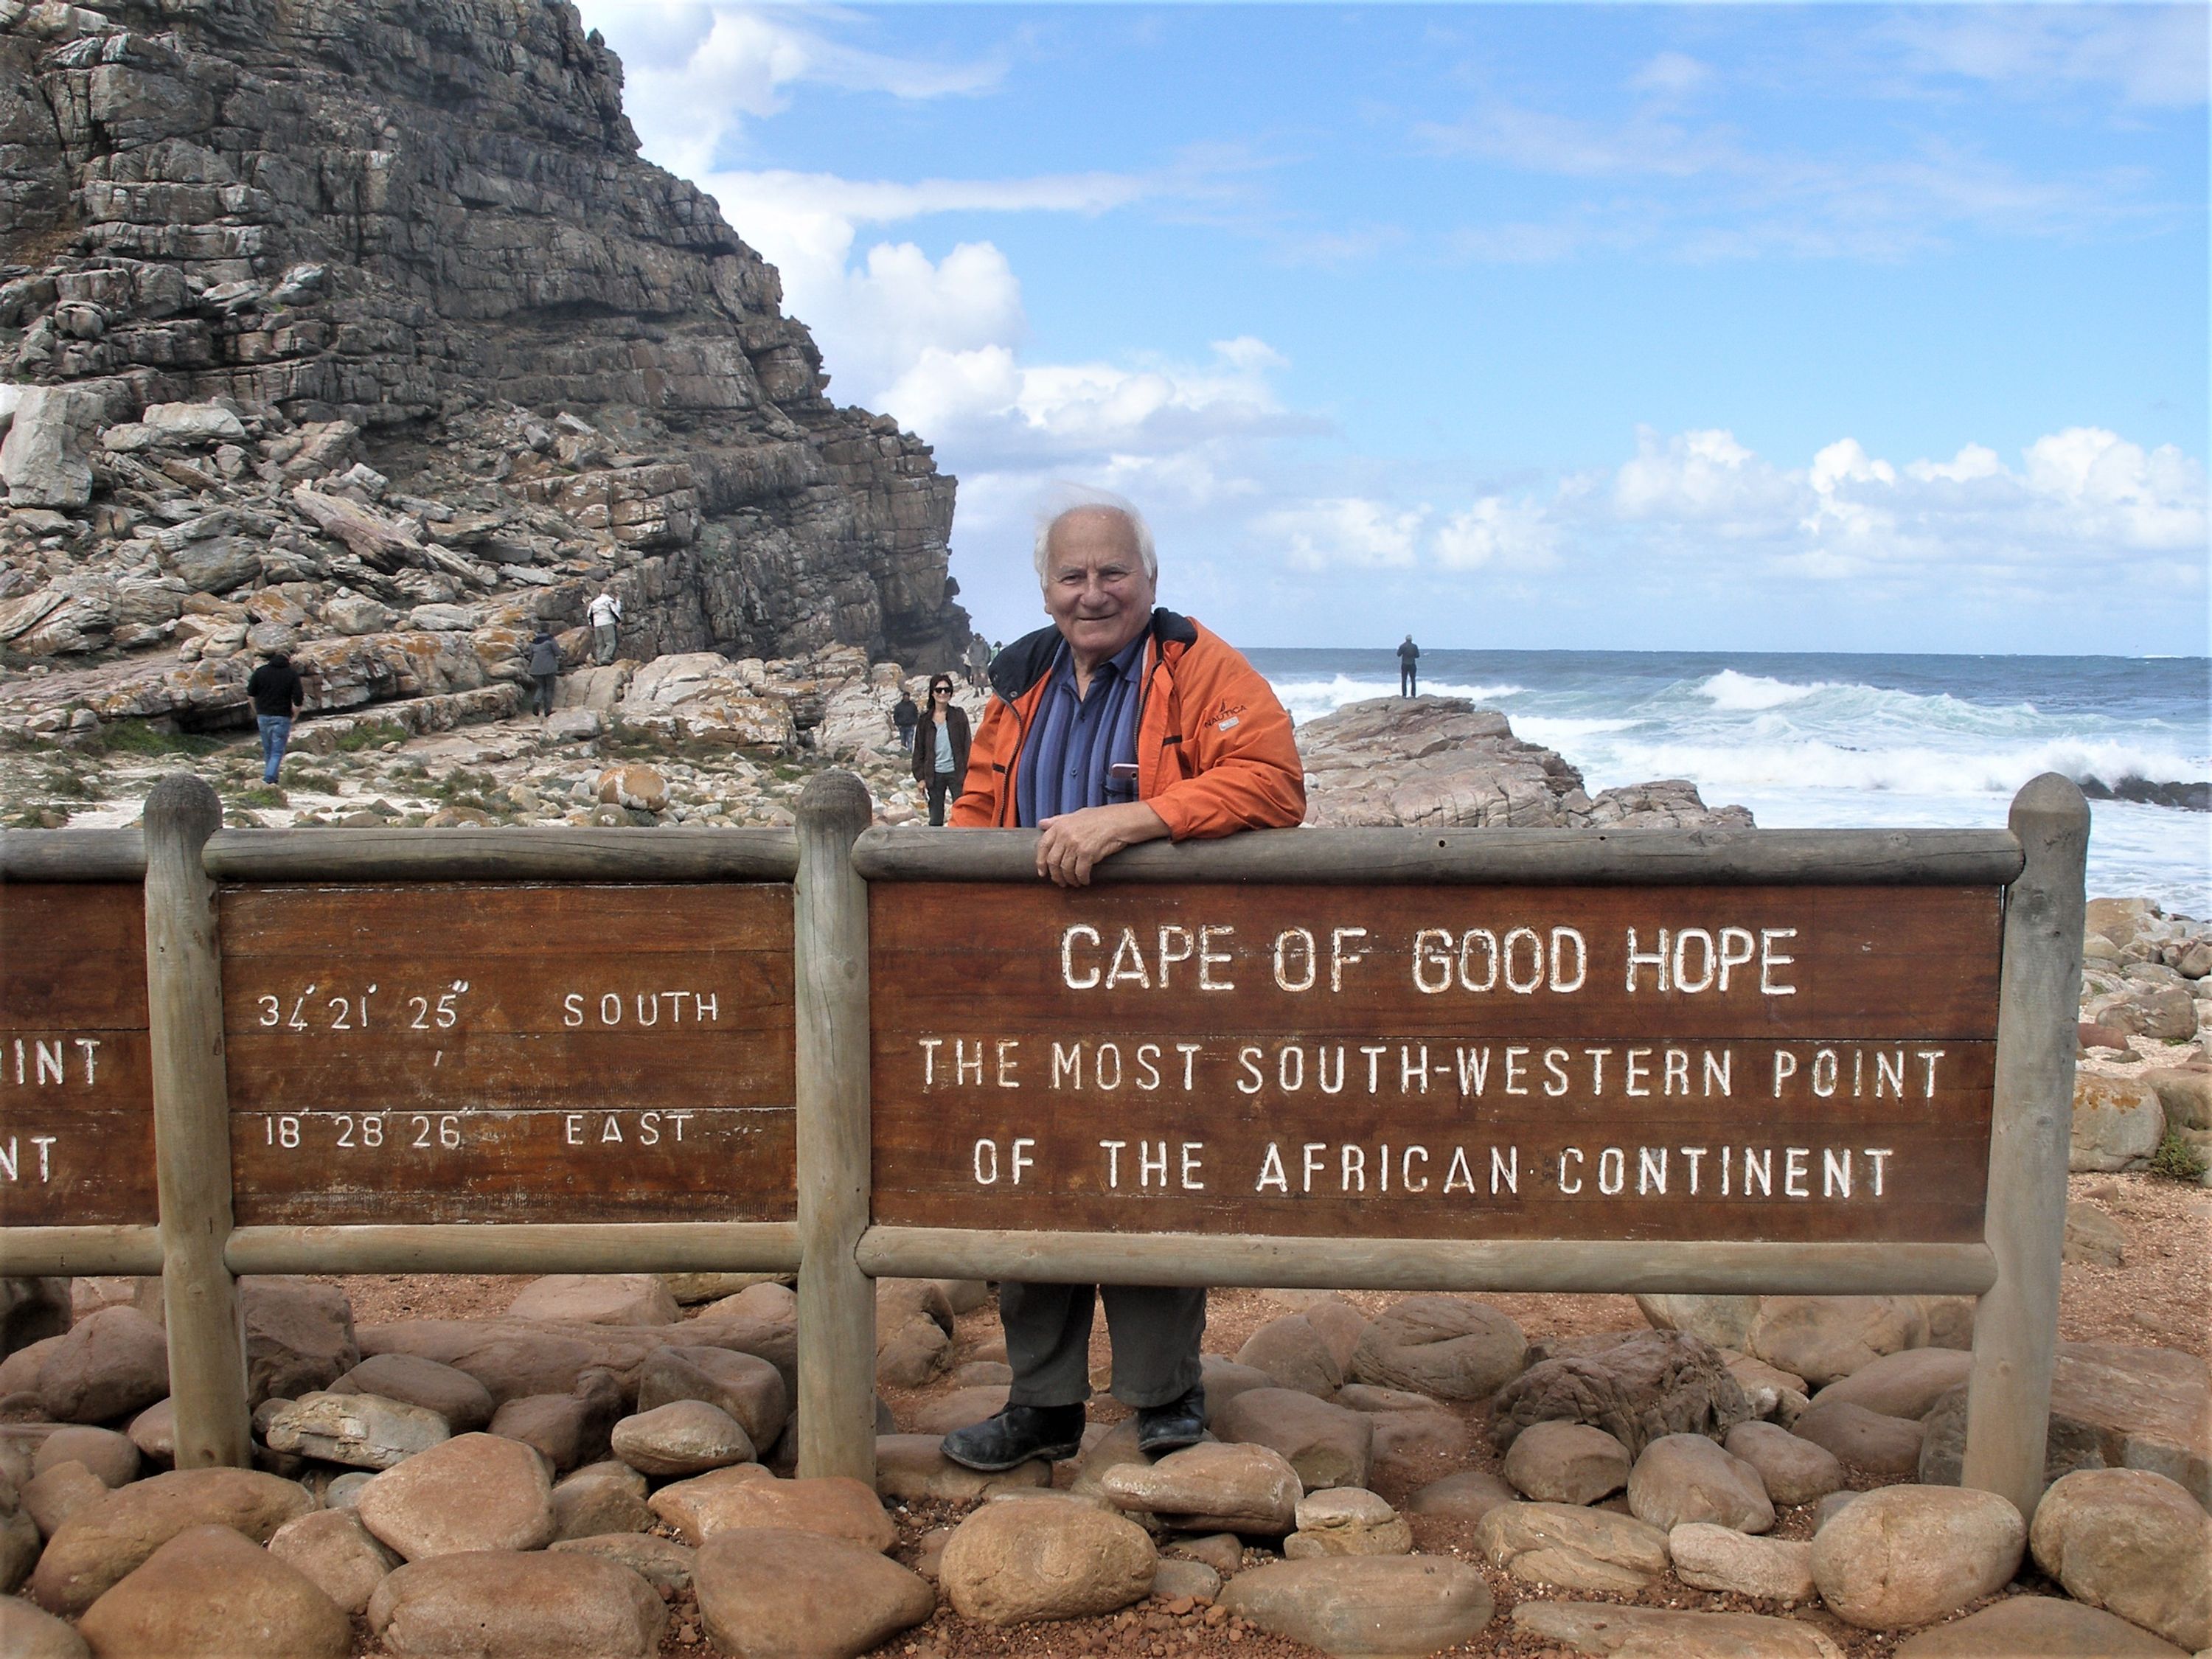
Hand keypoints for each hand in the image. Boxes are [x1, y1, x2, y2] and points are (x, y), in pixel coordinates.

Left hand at [1034, 802, 1168, 886]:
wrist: (1120, 821)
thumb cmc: (1100, 818)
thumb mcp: (1076, 815)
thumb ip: (1058, 820)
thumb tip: (1041, 824)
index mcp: (1060, 825)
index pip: (1042, 846)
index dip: (1040, 862)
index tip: (1043, 873)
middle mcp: (1065, 835)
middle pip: (1053, 861)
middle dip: (1056, 875)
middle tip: (1061, 882)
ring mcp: (1076, 844)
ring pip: (1065, 869)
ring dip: (1069, 879)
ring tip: (1074, 883)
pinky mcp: (1088, 853)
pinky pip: (1080, 872)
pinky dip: (1082, 879)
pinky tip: (1085, 881)